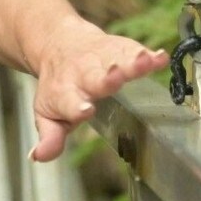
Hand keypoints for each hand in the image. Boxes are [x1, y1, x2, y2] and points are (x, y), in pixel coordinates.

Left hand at [29, 20, 164, 162]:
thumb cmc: (57, 87)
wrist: (57, 44)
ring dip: (132, 63)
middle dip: (107, 79)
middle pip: (97, 78)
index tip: (85, 111)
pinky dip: (149, 55)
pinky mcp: (119, 48)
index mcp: (65, 94)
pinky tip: (160, 57)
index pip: (71, 103)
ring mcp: (102, 60)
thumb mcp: (48, 113)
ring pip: (119, 60)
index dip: (78, 108)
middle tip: (115, 76)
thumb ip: (49, 136)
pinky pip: (134, 50)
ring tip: (144, 61)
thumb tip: (40, 156)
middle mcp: (84, 75)